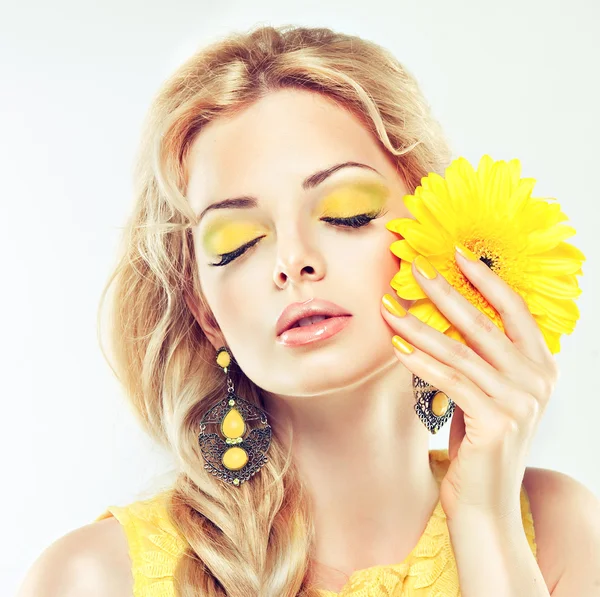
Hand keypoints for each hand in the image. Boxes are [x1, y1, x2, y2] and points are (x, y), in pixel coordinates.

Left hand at [380, 246, 558, 522]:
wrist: (486, 501)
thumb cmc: (480, 441)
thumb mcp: (487, 391)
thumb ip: (480, 357)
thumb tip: (445, 312)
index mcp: (541, 365)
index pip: (514, 309)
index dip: (485, 279)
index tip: (456, 253)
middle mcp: (538, 379)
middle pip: (483, 322)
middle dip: (444, 292)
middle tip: (414, 268)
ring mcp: (521, 401)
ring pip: (459, 350)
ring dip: (418, 325)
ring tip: (389, 306)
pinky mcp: (498, 421)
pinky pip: (450, 379)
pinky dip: (420, 360)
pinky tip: (396, 345)